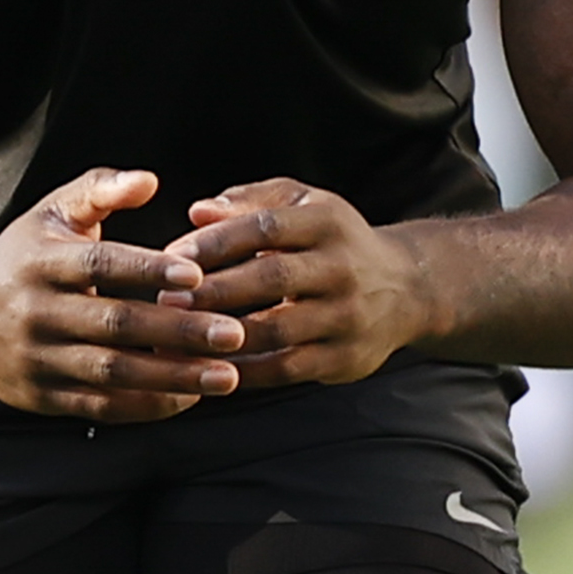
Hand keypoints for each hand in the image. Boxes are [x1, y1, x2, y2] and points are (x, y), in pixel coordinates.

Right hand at [0, 169, 246, 421]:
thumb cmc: (23, 253)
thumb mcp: (53, 211)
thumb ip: (102, 190)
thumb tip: (149, 180)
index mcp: (41, 261)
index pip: (99, 265)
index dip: (146, 270)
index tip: (195, 276)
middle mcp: (36, 312)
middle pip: (114, 325)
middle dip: (177, 332)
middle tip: (234, 333)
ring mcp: (37, 359)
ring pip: (112, 374)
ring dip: (173, 377)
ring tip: (227, 375)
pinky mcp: (41, 397)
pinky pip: (100, 409)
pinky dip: (146, 406)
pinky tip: (189, 397)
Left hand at [161, 179, 431, 387]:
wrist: (405, 289)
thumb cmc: (332, 240)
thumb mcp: (301, 205)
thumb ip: (249, 202)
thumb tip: (197, 212)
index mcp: (328, 222)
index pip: (267, 227)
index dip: (218, 241)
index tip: (172, 254)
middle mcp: (344, 268)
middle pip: (273, 278)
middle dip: (216, 289)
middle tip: (167, 298)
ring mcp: (347, 317)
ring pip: (278, 330)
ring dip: (223, 336)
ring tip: (178, 337)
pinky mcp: (345, 359)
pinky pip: (286, 369)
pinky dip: (245, 371)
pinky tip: (208, 366)